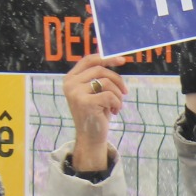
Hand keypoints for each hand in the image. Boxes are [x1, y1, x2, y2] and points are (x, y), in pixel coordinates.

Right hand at [63, 54, 126, 170]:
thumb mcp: (96, 92)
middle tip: (125, 92)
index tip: (122, 60)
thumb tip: (115, 58)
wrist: (90, 137)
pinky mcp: (85, 103)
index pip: (89, 60)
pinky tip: (114, 112)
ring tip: (117, 105)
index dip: (107, 58)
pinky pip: (110, 95)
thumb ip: (99, 76)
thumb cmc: (96, 113)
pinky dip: (117, 103)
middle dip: (117, 80)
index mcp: (71, 78)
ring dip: (118, 95)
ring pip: (107, 83)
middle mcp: (70, 83)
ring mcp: (75, 93)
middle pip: (100, 70)